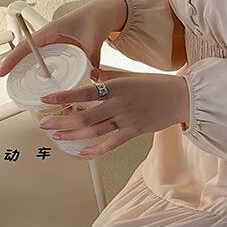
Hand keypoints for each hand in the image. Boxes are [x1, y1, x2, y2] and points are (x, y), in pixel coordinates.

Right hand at [0, 0, 125, 77]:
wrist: (106, 12)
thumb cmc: (96, 17)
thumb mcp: (93, 38)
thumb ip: (91, 57)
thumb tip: (91, 76)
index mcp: (51, 30)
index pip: (25, 46)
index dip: (12, 60)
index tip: (2, 73)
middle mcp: (50, 37)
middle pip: (27, 53)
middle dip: (15, 67)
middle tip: (9, 84)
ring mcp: (56, 43)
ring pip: (37, 58)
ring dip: (29, 70)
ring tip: (23, 86)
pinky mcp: (64, 48)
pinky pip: (50, 60)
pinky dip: (45, 70)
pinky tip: (46, 82)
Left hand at [37, 69, 190, 157]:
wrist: (181, 98)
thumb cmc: (157, 85)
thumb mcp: (130, 75)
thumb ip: (108, 76)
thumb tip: (90, 74)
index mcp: (117, 87)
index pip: (85, 92)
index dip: (64, 97)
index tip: (46, 100)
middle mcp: (120, 104)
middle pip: (85, 117)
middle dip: (62, 121)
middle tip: (45, 124)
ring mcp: (127, 120)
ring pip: (94, 131)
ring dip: (73, 135)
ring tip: (57, 135)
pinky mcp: (134, 132)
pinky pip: (111, 144)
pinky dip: (96, 149)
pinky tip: (82, 152)